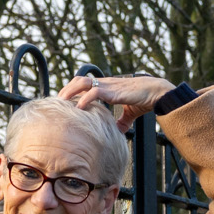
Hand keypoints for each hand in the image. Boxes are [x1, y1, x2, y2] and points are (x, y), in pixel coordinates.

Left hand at [58, 74, 177, 131]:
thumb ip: (121, 122)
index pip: (84, 84)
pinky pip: (95, 91)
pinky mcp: (114, 91)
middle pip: (79, 80)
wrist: (156, 93)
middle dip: (66, 90)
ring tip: (62, 102)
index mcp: (107, 87)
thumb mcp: (129, 114)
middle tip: (57, 102)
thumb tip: (117, 132)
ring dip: (70, 92)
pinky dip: (85, 99)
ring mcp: (108, 86)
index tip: (63, 102)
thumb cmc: (143, 100)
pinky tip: (79, 108)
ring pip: (83, 82)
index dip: (72, 91)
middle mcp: (105, 84)